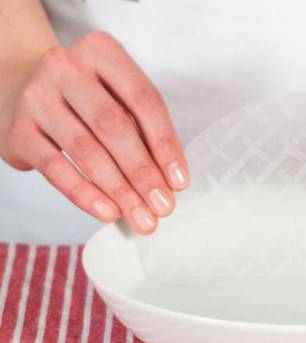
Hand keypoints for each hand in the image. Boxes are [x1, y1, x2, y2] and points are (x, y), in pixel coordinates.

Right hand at [0, 31, 188, 233]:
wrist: (22, 91)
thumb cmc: (86, 100)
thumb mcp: (117, 98)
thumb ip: (143, 130)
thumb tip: (169, 183)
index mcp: (102, 52)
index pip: (144, 100)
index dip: (165, 145)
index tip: (179, 182)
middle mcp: (65, 67)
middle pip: (114, 126)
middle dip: (143, 173)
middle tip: (162, 206)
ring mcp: (37, 97)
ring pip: (86, 150)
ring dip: (119, 190)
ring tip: (140, 217)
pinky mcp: (18, 130)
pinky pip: (56, 167)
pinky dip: (85, 193)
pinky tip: (107, 211)